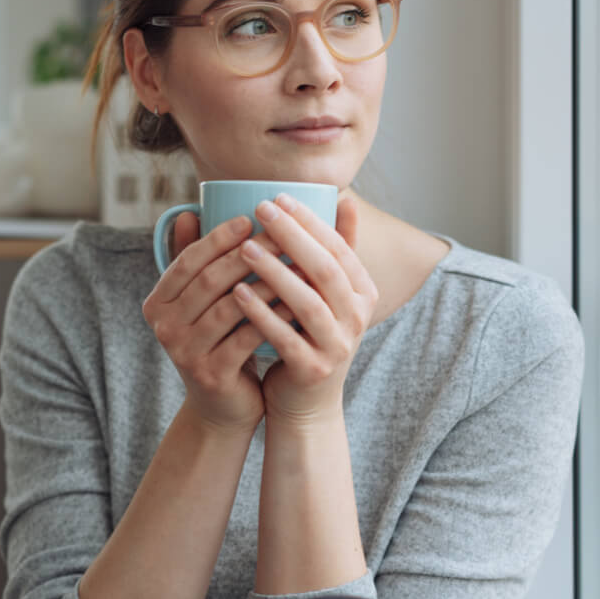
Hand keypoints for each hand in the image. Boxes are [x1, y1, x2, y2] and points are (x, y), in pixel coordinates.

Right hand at [142, 211, 294, 433]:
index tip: (251, 217)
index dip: (218, 237)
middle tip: (282, 234)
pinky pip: (246, 335)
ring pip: (230, 306)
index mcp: (158, 302)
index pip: (188, 260)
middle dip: (248, 253)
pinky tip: (298, 301)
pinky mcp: (210, 374)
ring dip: (266, 281)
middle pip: (209, 280)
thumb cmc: (220, 340)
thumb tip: (189, 210)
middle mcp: (163, 326)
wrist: (224, 406)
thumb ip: (196, 260)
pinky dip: (273, 315)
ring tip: (295, 263)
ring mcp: (183, 352)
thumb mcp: (203, 302)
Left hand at [231, 194, 378, 422]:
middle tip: (260, 209)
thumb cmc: (309, 334)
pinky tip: (237, 292)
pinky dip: (261, 313)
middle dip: (292, 236)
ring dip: (275, 271)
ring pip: (307, 302)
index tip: (279, 196)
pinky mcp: (313, 370)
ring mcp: (337, 346)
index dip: (310, 221)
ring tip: (244, 247)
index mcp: (362, 292)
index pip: (338, 247)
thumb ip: (335, 251)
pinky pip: (285, 337)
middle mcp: (357, 318)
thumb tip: (344, 199)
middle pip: (325, 269)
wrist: (306, 402)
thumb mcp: (328, 294)